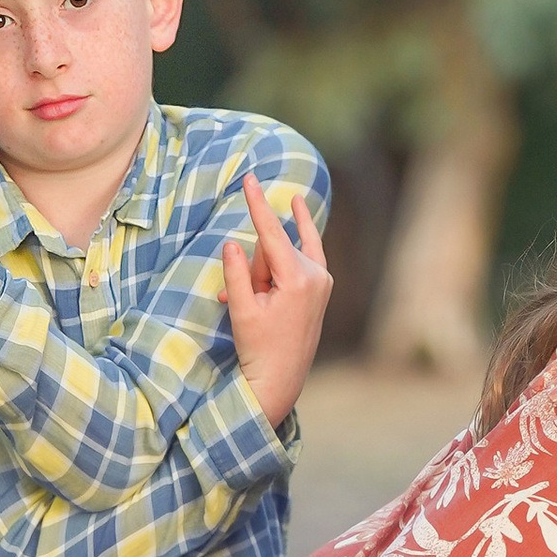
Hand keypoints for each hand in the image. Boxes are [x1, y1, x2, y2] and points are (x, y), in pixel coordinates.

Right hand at [223, 176, 331, 429]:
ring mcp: (322, 280)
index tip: (249, 177)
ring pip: (282, 256)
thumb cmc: (258, 348)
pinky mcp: (322, 285)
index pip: (271, 233)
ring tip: (261, 306)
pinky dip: (290, 247)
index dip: (257, 204)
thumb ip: (237, 273)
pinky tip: (294, 211)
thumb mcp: (242, 310)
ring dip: (264, 274)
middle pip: (273, 249)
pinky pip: (304, 252)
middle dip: (255, 268)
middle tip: (252, 302)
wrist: (281, 379)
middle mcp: (317, 275)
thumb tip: (233, 242)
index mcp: (298, 279)